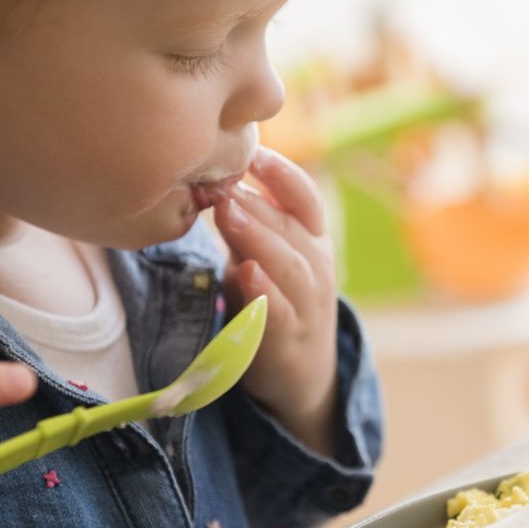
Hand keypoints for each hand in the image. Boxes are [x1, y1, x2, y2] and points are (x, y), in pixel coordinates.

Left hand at [214, 146, 337, 453]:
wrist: (302, 375)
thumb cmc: (276, 303)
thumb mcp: (264, 259)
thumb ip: (244, 226)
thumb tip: (211, 182)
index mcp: (313, 240)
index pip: (305, 197)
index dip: (282, 172)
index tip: (251, 153)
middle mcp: (317, 267)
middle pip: (292, 227)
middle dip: (257, 203)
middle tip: (222, 183)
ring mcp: (308, 304)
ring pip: (290, 265)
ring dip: (260, 237)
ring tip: (230, 214)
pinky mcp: (290, 340)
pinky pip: (279, 313)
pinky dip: (264, 293)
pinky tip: (246, 274)